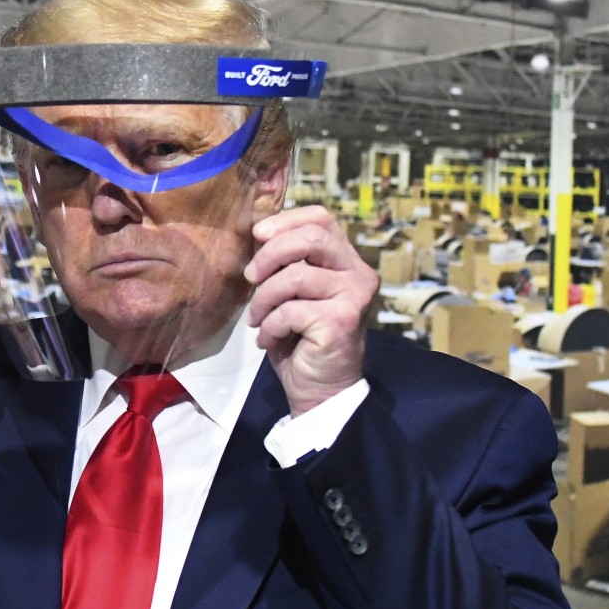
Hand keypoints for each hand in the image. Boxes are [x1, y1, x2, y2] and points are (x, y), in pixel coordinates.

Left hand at [244, 206, 378, 416]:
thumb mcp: (292, 293)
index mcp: (346, 261)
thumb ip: (287, 264)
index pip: (321, 219)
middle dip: (270, 255)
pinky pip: (290, 311)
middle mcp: (358, 274)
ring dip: (263, 299)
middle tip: (250, 277)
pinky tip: (268, 339)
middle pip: (311, 238)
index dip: (286, 220)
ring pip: (293, 277)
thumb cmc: (302, 340)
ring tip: (257, 319)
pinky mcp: (341, 321)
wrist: (319, 389)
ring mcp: (353, 297)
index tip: (258, 235)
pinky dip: (269, 326)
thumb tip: (259, 235)